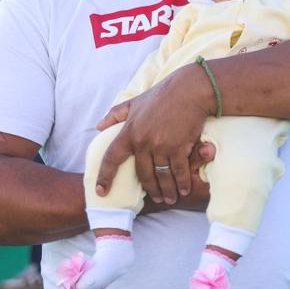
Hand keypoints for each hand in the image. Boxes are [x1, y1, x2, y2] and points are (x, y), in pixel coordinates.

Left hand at [93, 68, 213, 204]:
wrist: (190, 89)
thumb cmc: (164, 94)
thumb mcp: (136, 102)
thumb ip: (115, 114)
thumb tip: (98, 125)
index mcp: (129, 131)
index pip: (112, 158)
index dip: (105, 176)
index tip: (101, 191)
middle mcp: (143, 141)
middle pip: (142, 174)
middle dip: (150, 189)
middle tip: (155, 198)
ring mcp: (161, 146)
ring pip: (161, 176)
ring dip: (166, 191)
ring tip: (169, 198)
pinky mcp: (179, 148)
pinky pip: (178, 172)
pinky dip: (181, 183)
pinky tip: (184, 189)